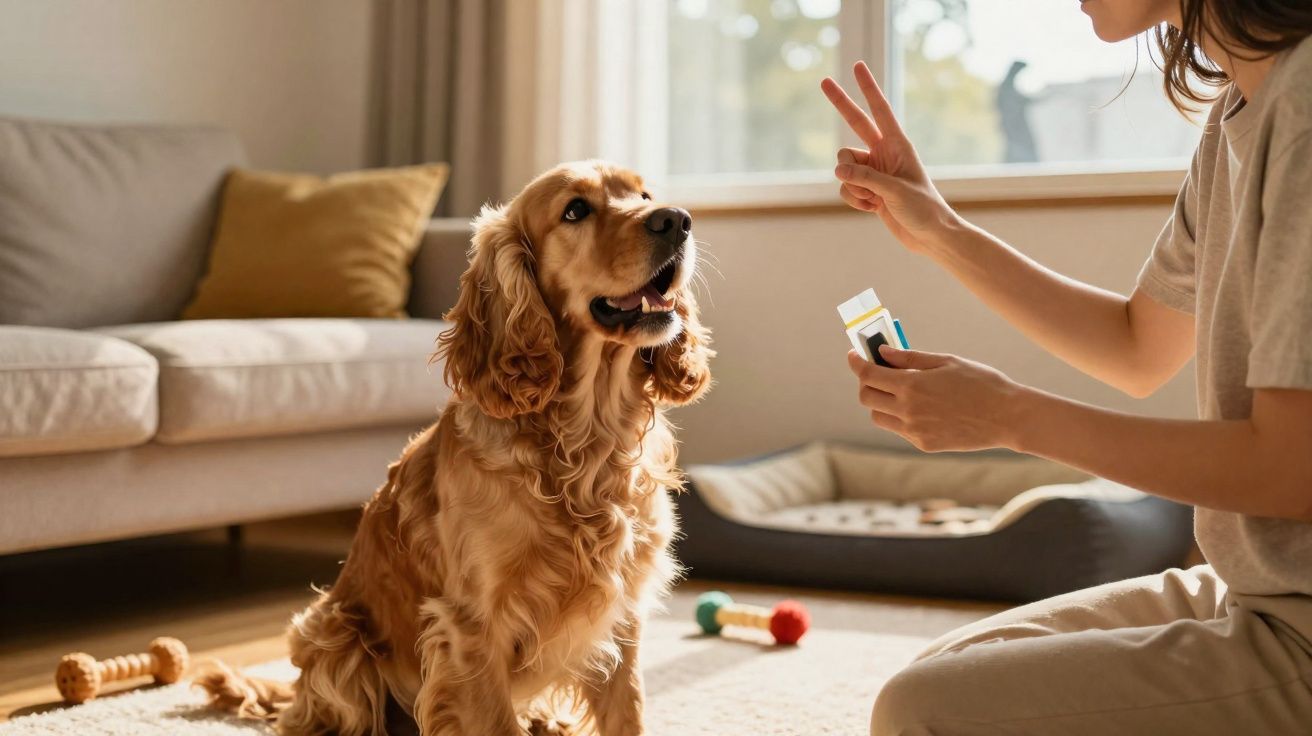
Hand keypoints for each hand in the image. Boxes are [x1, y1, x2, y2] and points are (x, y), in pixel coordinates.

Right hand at [820, 61, 960, 253]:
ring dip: (853, 186)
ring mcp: (873, 171)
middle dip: (841, 103)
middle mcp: (884, 153)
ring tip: (874, 199)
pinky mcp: (867, 189)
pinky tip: (873, 209)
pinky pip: (846, 187)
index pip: (880, 110)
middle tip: (823, 80)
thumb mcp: (894, 191)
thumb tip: (837, 170)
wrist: (930, 237)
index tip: (858, 66)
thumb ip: (865, 177)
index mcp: (898, 145)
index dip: (868, 88)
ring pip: (844, 167)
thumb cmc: (923, 209)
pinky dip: (854, 200)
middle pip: (855, 123)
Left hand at [847, 345, 1025, 451]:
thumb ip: (910, 359)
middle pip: (866, 397)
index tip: (853, 354)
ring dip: (881, 402)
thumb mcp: (946, 361)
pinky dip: (900, 416)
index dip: (856, 362)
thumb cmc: (980, 382)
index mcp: (911, 385)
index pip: (868, 374)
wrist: (1008, 417)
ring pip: (879, 416)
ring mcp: (914, 431)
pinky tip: (920, 406)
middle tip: (877, 371)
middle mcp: (908, 410)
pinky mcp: (924, 444)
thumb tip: (882, 352)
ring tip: (899, 390)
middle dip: (866, 381)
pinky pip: (900, 429)